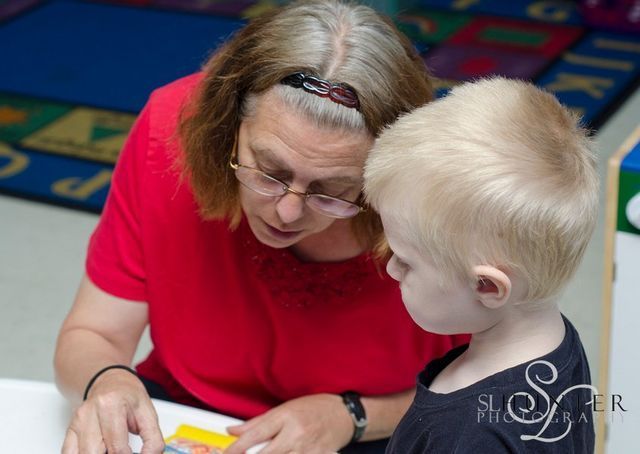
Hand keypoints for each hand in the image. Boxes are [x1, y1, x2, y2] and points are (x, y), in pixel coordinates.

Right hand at [61, 369, 164, 453]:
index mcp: (111, 405)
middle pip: (94, 453)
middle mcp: (90, 412)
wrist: (112, 383)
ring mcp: (77, 421)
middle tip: (123, 452)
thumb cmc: (129, 397)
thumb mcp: (148, 413)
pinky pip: (69, 453)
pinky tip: (98, 451)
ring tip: (111, 450)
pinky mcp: (70, 429)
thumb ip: (153, 439)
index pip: (117, 447)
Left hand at [225, 394, 353, 453]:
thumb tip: (233, 430)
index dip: (238, 447)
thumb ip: (258, 422)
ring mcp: (308, 448)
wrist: (345, 415)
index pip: (256, 434)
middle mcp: (296, 433)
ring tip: (272, 451)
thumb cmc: (315, 408)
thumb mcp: (285, 408)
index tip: (227, 453)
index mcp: (286, 416)